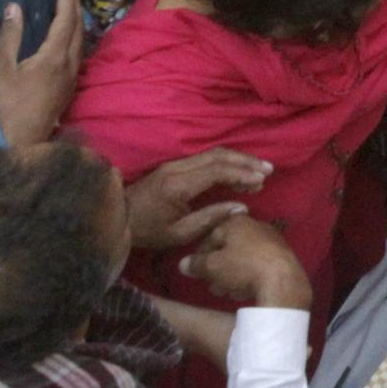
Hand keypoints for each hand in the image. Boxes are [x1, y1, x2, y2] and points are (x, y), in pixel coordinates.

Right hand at [0, 0, 83, 148]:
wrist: (26, 139)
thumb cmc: (10, 104)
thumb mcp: (2, 69)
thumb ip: (10, 36)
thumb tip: (14, 6)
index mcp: (54, 56)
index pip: (65, 19)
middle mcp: (69, 62)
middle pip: (78, 26)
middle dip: (74, 3)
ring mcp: (73, 74)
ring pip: (80, 38)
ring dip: (77, 18)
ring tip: (71, 3)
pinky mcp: (71, 83)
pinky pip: (78, 49)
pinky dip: (75, 32)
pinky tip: (69, 32)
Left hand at [124, 147, 273, 249]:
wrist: (118, 219)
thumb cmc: (148, 232)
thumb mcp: (180, 233)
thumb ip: (211, 218)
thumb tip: (241, 207)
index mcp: (178, 185)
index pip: (217, 171)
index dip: (242, 172)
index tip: (262, 178)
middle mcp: (178, 168)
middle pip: (217, 156)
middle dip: (245, 161)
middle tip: (268, 169)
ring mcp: (175, 164)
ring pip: (212, 154)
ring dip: (237, 160)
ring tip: (258, 171)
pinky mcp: (175, 166)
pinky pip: (205, 159)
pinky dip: (226, 163)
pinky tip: (238, 172)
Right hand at [178, 213, 312, 308]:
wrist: (282, 280)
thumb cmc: (242, 267)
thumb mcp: (213, 266)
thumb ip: (196, 264)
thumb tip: (183, 264)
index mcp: (236, 222)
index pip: (211, 236)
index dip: (200, 256)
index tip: (196, 272)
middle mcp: (256, 226)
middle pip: (229, 248)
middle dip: (218, 269)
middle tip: (212, 286)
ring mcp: (272, 241)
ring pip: (244, 258)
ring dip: (232, 275)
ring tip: (227, 292)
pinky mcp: (283, 257)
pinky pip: (259, 265)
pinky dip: (249, 276)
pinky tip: (245, 291)